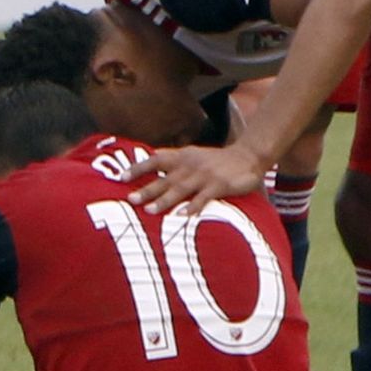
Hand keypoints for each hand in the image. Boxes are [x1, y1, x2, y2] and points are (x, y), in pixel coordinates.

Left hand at [127, 143, 267, 216]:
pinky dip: (192, 207)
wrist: (248, 156)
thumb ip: (174, 157)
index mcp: (182, 156)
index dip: (138, 168)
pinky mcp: (219, 185)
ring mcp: (204, 175)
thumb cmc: (217, 159)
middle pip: (164, 178)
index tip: (121, 178)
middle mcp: (190, 164)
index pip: (155, 160)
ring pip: (180, 189)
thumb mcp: (193, 153)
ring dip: (164, 200)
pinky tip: (182, 216)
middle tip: (130, 200)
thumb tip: (151, 156)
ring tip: (149, 211)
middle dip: (146, 189)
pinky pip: (203, 197)